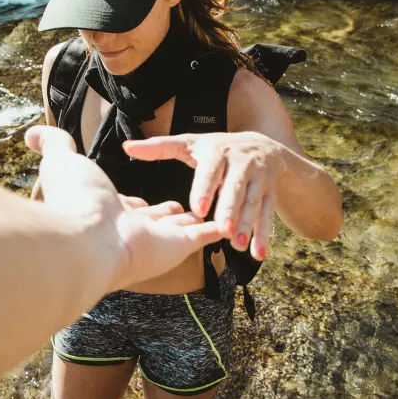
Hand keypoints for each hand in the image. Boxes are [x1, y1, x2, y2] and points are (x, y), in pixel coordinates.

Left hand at [25, 126, 221, 289]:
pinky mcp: (178, 245)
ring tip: (213, 217)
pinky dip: (216, 232)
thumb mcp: (63, 161)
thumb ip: (52, 145)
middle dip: (167, 216)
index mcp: (109, 213)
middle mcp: (132, 230)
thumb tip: (32, 133)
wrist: (88, 237)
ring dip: (194, 223)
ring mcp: (157, 241)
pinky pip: (202, 236)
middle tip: (183, 209)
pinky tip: (228, 228)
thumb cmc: (75, 200)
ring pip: (181, 230)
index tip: (141, 202)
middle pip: (155, 222)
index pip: (126, 209)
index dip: (135, 204)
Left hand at [123, 131, 288, 261]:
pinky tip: (258, 254)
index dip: (205, 188)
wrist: (264, 146)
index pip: (211, 170)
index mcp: (217, 151)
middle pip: (235, 187)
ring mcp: (259, 178)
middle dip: (230, 209)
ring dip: (248, 225)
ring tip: (238, 246)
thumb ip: (159, 148)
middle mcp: (241, 162)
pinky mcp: (270, 192)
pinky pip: (268, 214)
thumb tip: (127, 146)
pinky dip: (264, 234)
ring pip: (253, 202)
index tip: (196, 209)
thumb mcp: (190, 144)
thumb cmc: (217, 148)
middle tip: (222, 230)